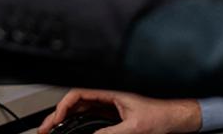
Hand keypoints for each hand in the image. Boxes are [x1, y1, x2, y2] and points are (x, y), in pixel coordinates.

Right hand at [38, 89, 200, 133]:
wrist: (177, 119)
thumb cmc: (162, 115)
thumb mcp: (135, 127)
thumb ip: (112, 133)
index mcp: (112, 92)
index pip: (78, 94)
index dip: (62, 106)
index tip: (53, 120)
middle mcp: (109, 97)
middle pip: (76, 102)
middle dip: (58, 114)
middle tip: (45, 129)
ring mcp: (110, 106)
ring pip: (81, 110)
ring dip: (66, 119)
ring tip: (53, 130)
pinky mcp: (114, 116)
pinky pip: (90, 118)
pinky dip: (77, 124)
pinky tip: (71, 130)